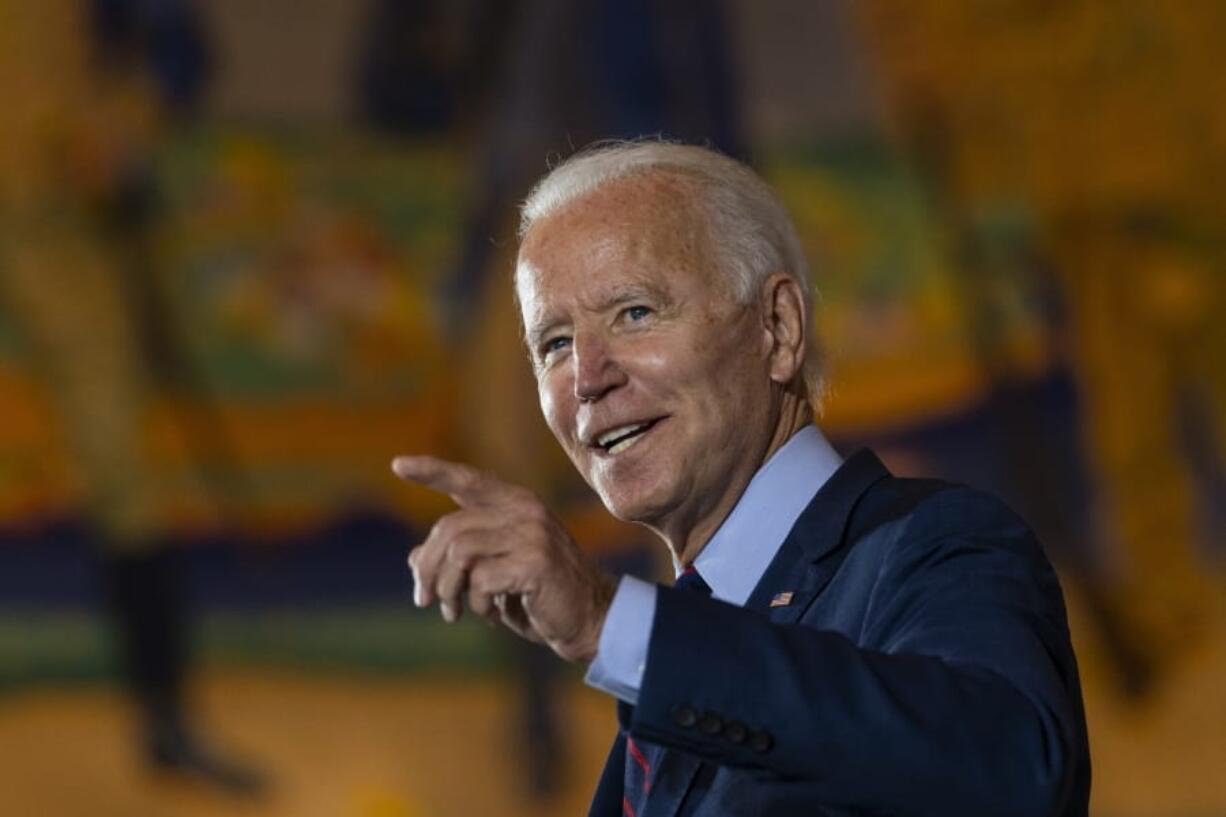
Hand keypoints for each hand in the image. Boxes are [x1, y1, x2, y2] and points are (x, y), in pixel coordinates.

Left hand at [391, 455, 615, 662]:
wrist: (589, 619)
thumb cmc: (536, 595)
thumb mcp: (491, 574)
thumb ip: (457, 560)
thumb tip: (414, 558)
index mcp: (515, 504)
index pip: (468, 480)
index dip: (432, 471)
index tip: (398, 465)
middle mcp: (524, 510)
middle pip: (449, 528)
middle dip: (428, 569)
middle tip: (424, 600)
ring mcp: (532, 534)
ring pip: (459, 553)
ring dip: (448, 590)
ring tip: (454, 611)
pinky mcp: (535, 562)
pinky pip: (480, 580)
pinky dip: (475, 603)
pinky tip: (488, 614)